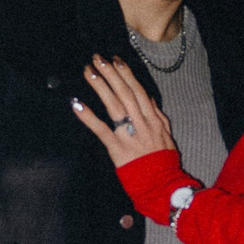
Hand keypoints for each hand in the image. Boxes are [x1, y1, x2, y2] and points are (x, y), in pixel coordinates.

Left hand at [72, 55, 178, 169]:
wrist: (162, 184)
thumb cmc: (164, 161)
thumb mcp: (166, 135)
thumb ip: (158, 115)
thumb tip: (148, 98)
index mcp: (152, 118)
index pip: (137, 90)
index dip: (125, 73)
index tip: (115, 59)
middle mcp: (141, 122)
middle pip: (124, 92)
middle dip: (110, 73)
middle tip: (97, 58)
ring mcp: (129, 134)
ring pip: (114, 105)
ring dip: (100, 86)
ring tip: (88, 72)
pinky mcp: (117, 148)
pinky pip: (101, 130)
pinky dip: (88, 116)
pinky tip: (77, 104)